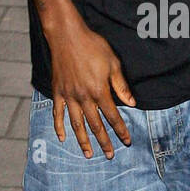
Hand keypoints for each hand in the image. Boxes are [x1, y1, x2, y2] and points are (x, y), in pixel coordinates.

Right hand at [44, 18, 135, 157]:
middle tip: (110, 155)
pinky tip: (63, 138)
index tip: (127, 141)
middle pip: (96, 125)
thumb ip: (121, 85)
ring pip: (77, 124)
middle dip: (104, 141)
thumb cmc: (92, 46)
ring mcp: (69, 96)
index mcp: (99, 91)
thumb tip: (132, 103)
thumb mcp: (113, 63)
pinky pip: (58, 113)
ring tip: (89, 154)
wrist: (67, 35)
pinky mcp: (58, 91)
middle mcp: (84, 97)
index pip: (113, 116)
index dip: (121, 130)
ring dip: (83, 140)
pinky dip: (59, 126)